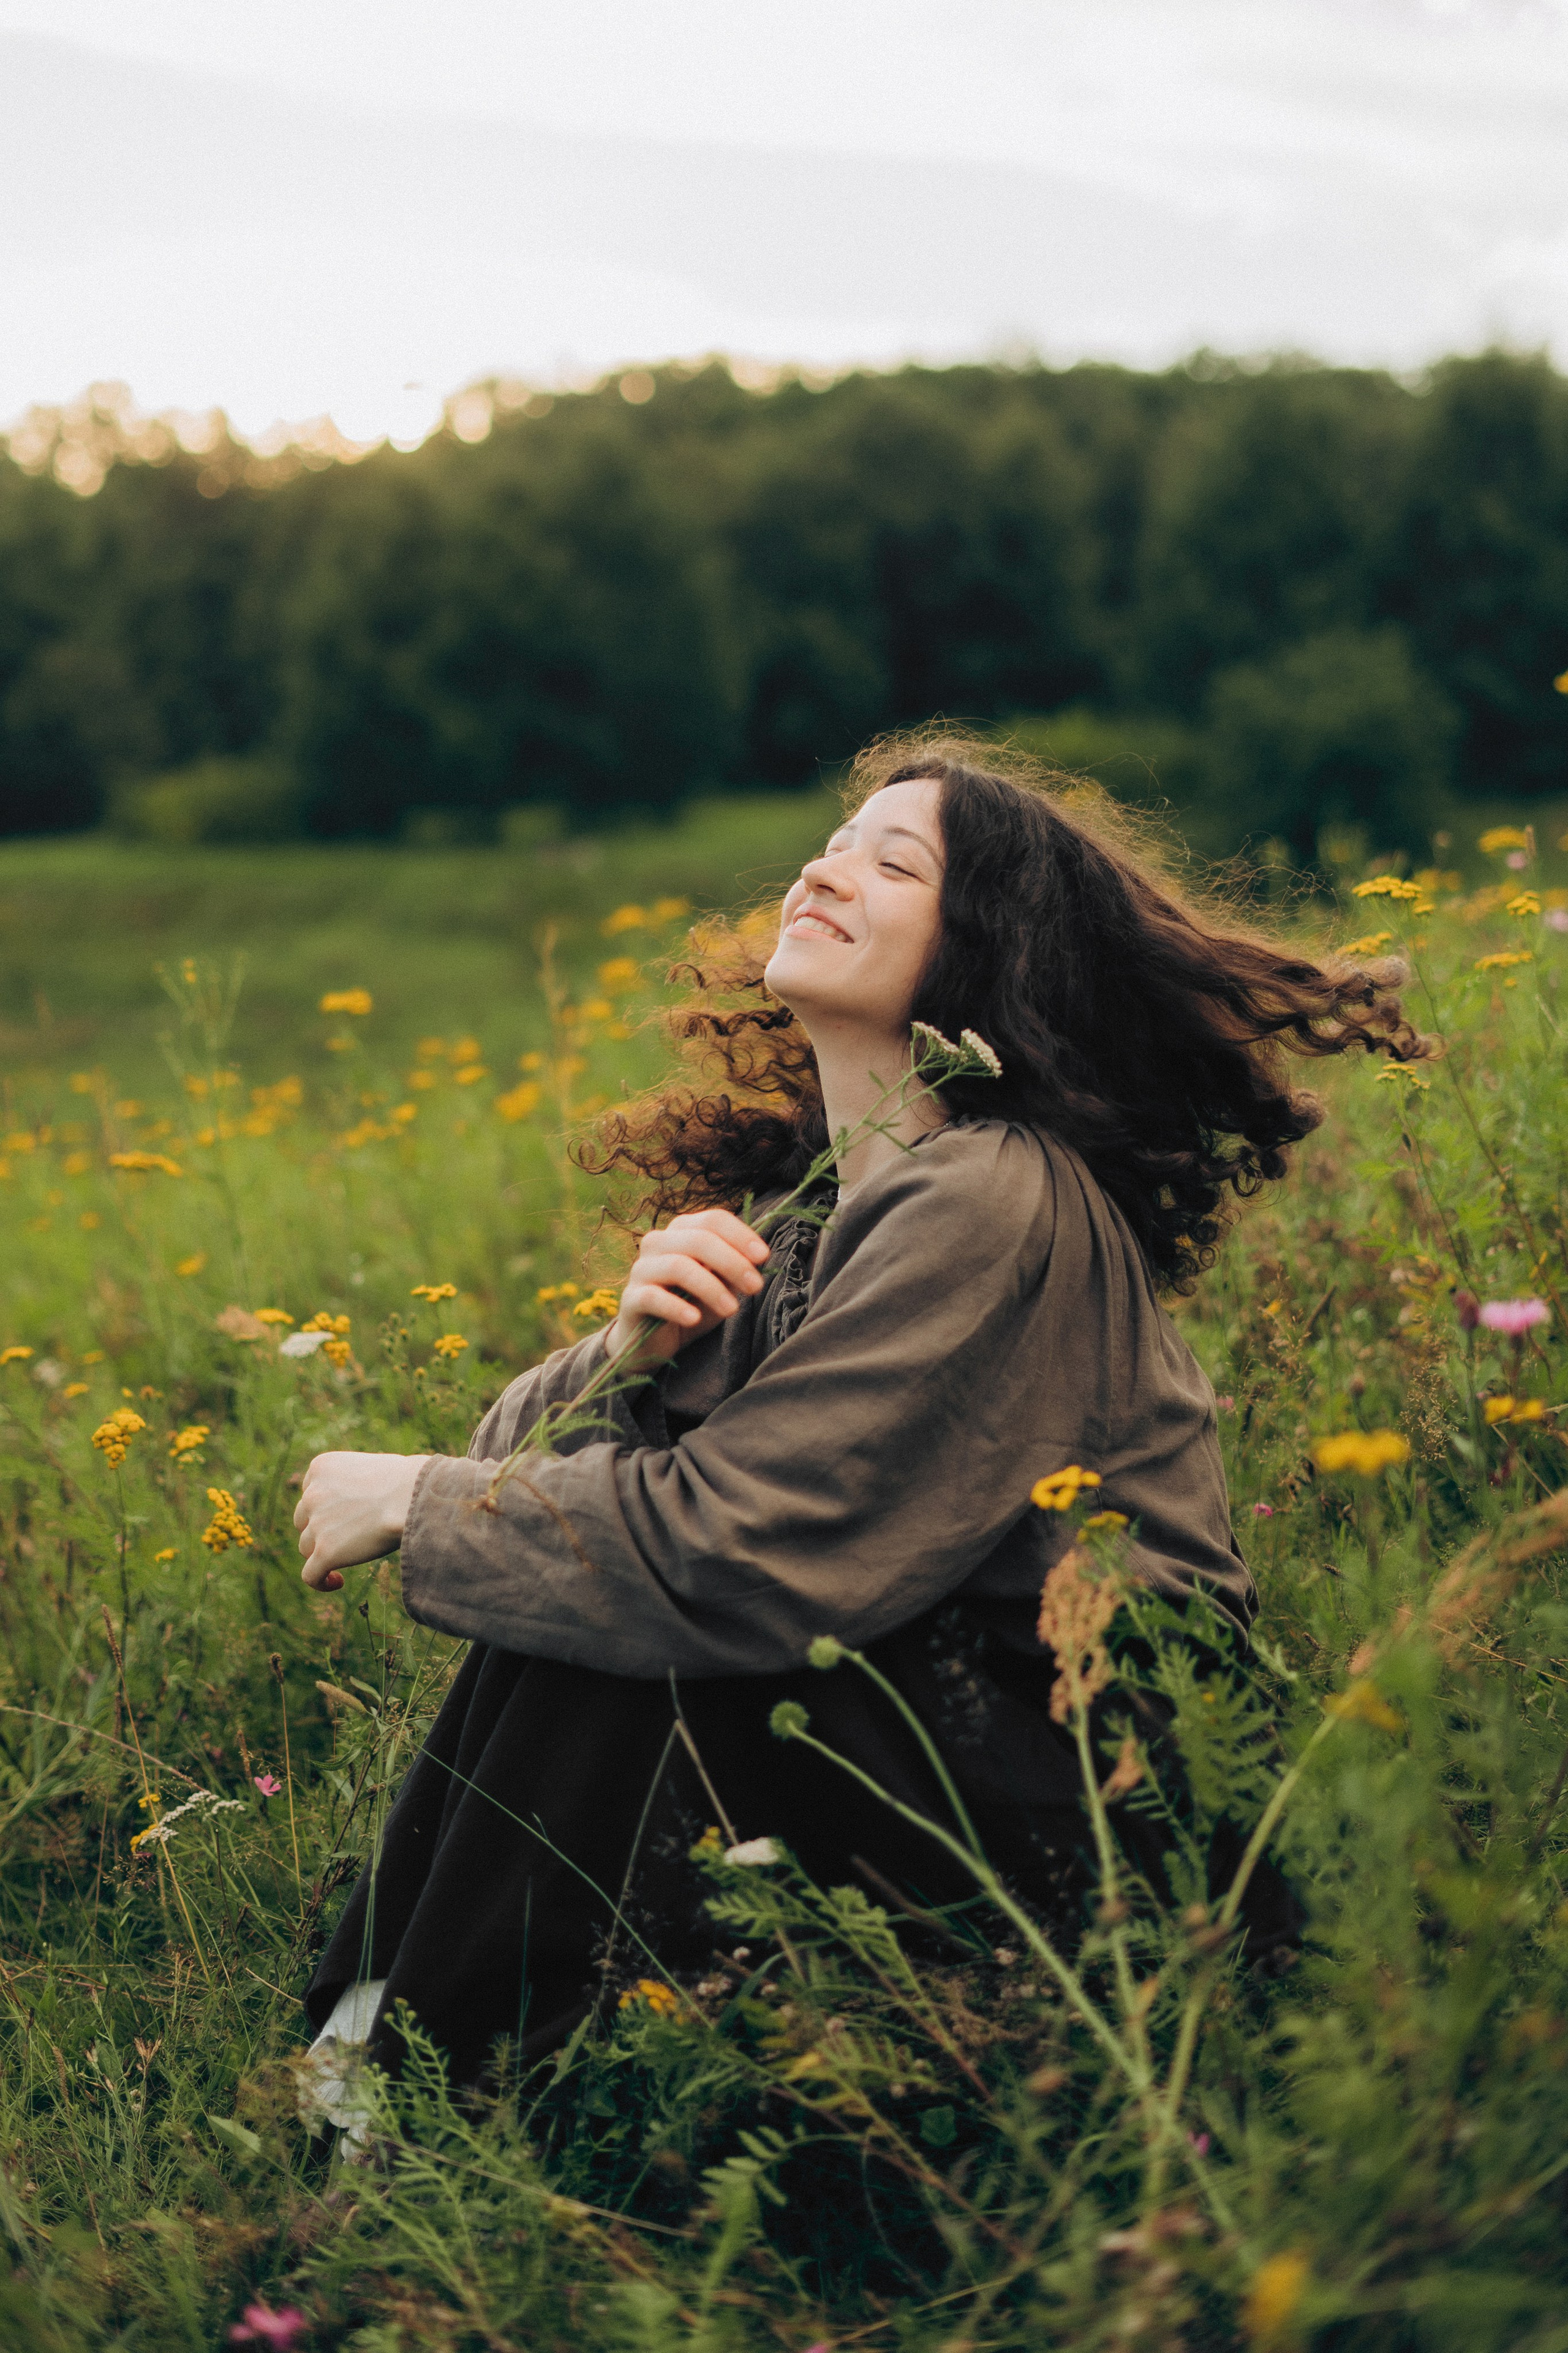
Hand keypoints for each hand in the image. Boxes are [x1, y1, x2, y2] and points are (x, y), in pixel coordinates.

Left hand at [295, 1451, 429, 1591]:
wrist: (414, 1496)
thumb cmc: (409, 1480)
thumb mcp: (370, 1467)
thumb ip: (353, 1484)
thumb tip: (357, 1506)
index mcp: (321, 1467)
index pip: (310, 1493)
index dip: (325, 1508)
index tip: (345, 1517)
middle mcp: (312, 1494)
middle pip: (304, 1521)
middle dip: (321, 1529)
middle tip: (350, 1535)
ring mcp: (317, 1523)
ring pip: (307, 1547)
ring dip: (324, 1552)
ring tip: (351, 1557)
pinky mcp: (325, 1551)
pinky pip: (310, 1575)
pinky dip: (320, 1582)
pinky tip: (337, 1582)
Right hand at [605, 1208, 769, 1365]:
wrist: (653, 1341)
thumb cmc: (691, 1305)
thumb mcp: (720, 1287)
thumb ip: (733, 1270)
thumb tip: (756, 1259)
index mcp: (682, 1231)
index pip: (713, 1220)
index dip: (740, 1235)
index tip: (763, 1257)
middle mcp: (658, 1242)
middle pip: (698, 1240)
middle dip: (732, 1262)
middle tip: (755, 1286)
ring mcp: (641, 1269)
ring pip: (678, 1266)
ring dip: (711, 1287)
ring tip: (732, 1310)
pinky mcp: (630, 1298)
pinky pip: (653, 1296)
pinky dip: (677, 1307)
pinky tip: (695, 1319)